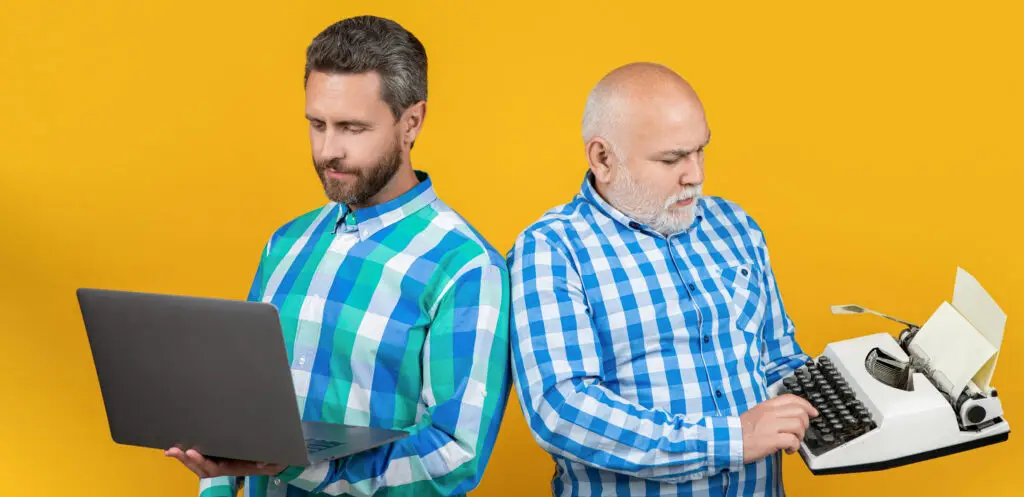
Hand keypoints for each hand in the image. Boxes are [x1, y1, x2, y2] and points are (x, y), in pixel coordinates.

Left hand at [165, 447, 285, 477]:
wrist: (272, 464)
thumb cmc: (271, 461)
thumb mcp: (273, 461)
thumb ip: (268, 462)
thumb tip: (261, 463)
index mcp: (233, 468)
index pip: (214, 468)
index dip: (202, 461)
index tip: (192, 452)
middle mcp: (223, 468)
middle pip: (200, 468)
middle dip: (186, 460)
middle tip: (173, 450)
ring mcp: (218, 464)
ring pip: (197, 465)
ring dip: (184, 459)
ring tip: (171, 450)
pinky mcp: (217, 458)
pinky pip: (200, 460)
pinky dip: (188, 456)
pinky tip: (177, 449)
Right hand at [739, 394, 817, 462]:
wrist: (728, 440)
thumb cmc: (740, 431)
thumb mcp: (756, 414)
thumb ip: (771, 413)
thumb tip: (788, 417)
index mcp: (767, 406)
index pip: (792, 399)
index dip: (806, 405)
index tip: (813, 412)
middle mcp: (770, 413)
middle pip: (800, 412)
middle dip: (805, 424)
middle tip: (799, 432)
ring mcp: (771, 426)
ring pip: (799, 425)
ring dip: (800, 436)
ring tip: (792, 442)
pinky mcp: (772, 440)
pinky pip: (793, 440)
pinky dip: (794, 447)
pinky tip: (788, 450)